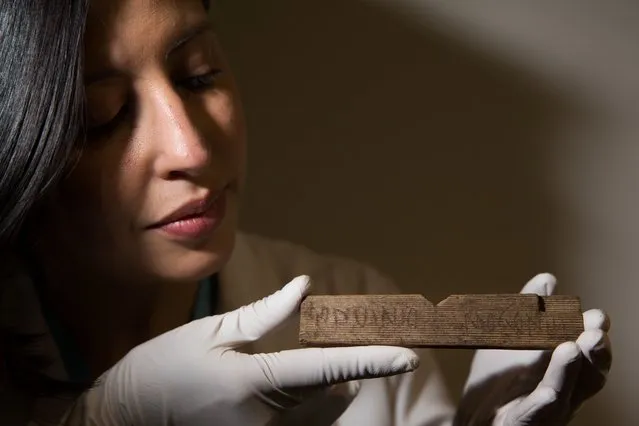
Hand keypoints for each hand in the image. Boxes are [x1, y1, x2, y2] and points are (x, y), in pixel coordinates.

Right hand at [78, 276, 418, 425]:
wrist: (124, 420)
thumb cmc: (164, 369)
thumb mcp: (212, 333)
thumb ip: (265, 315)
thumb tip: (303, 289)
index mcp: (254, 382)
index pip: (326, 369)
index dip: (372, 361)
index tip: (409, 354)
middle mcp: (266, 421)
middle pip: (332, 394)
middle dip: (346, 369)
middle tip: (342, 342)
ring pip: (320, 414)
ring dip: (330, 390)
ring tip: (312, 363)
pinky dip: (310, 407)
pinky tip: (290, 386)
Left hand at [455, 273, 611, 425]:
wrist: (471, 424)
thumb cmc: (496, 387)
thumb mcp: (508, 342)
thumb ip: (528, 312)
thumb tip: (548, 279)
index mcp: (559, 374)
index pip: (583, 355)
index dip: (593, 337)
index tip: (598, 316)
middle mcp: (559, 396)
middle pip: (585, 379)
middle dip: (593, 354)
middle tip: (595, 330)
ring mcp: (541, 414)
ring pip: (563, 396)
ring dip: (569, 372)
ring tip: (571, 349)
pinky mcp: (520, 425)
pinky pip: (535, 417)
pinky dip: (543, 405)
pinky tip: (549, 392)